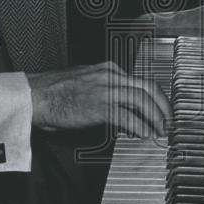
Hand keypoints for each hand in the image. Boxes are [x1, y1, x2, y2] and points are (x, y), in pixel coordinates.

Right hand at [27, 62, 171, 136]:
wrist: (34, 96)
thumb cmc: (53, 92)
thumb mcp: (85, 82)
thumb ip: (104, 88)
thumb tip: (119, 104)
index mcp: (107, 69)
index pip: (140, 81)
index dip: (155, 97)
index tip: (161, 109)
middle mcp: (109, 75)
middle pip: (148, 87)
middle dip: (163, 105)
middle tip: (169, 121)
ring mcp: (105, 89)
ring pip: (141, 100)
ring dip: (156, 117)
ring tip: (161, 130)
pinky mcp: (98, 105)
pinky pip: (127, 116)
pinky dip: (139, 125)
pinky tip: (144, 134)